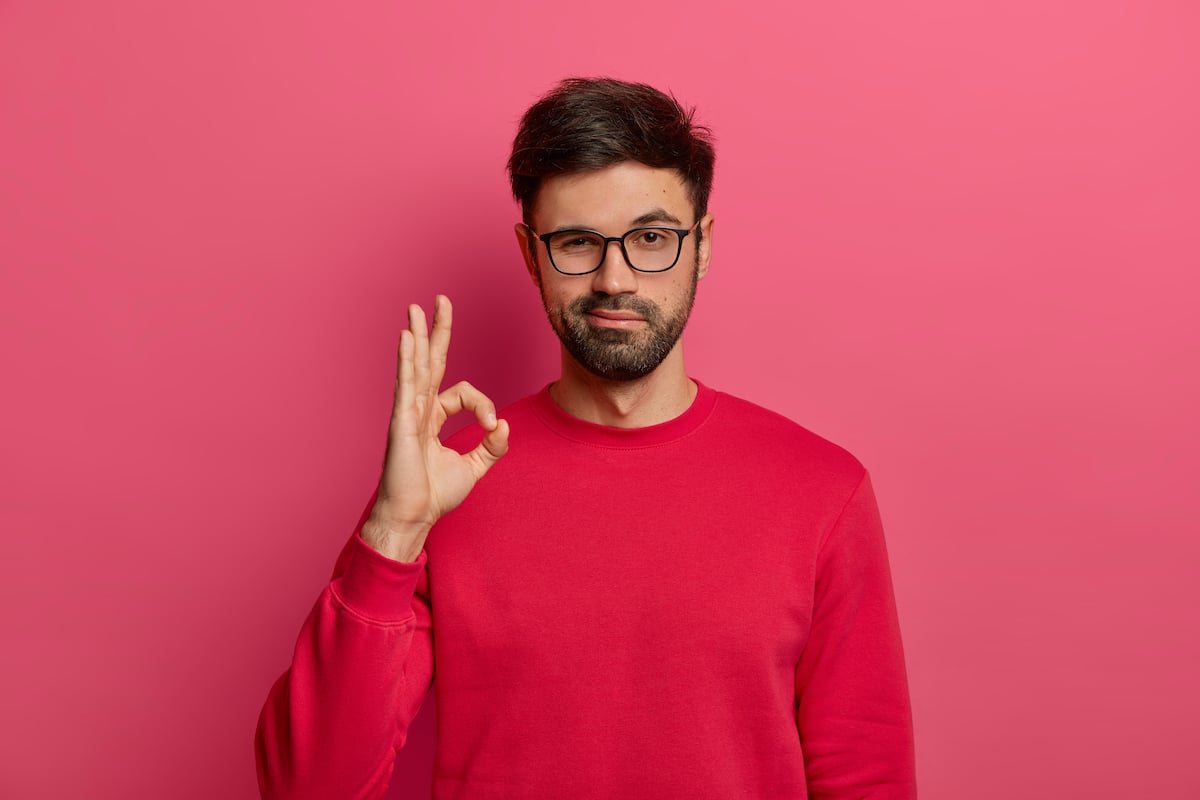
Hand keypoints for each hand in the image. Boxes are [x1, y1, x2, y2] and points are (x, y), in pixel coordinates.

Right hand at [361, 296, 508, 560]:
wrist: (414, 517)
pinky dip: (406, 359)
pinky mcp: (401, 422)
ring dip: (417, 335)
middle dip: (437, 330)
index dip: (484, 405)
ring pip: (416, 366)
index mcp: (434, 417)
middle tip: (441, 300)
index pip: (464, 392)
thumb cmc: (434, 495)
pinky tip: (407, 337)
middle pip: (431, 361)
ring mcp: (408, 413)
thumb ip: (492, 446)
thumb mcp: (474, 467)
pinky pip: (406, 384)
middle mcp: (419, 410)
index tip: (492, 427)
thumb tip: (504, 425)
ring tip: (416, 309)